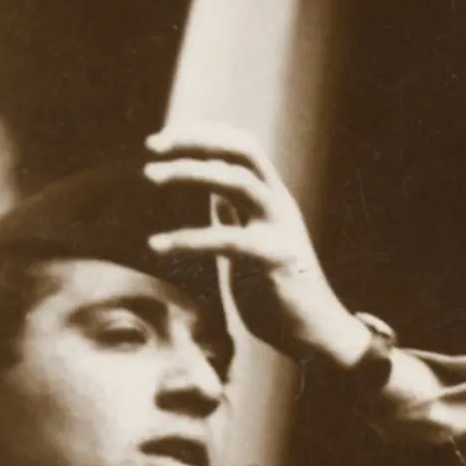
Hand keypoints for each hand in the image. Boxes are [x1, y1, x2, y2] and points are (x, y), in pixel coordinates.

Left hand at [142, 124, 370, 368]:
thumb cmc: (277, 287)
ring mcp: (279, 230)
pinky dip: (187, 238)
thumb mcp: (253, 239)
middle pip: (243, 151)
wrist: (315, 331)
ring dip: (190, 172)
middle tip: (152, 147)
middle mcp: (280, 205)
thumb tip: (213, 192)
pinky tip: (157, 245)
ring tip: (150, 176)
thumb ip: (237, 214)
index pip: (242, 146)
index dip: (203, 134)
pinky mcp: (274, 259)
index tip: (162, 140)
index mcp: (273, 198)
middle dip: (196, 140)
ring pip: (238, 182)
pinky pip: (226, 240)